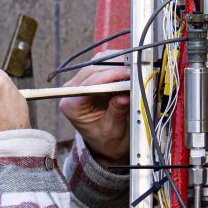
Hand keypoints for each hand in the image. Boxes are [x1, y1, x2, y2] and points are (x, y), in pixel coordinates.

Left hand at [59, 50, 129, 168]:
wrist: (105, 144)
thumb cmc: (107, 140)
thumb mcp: (113, 130)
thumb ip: (117, 112)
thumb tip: (124, 96)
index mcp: (72, 106)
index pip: (90, 84)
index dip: (110, 76)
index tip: (128, 73)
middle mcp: (71, 91)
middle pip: (92, 69)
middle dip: (115, 68)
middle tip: (136, 69)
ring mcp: (80, 82)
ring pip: (97, 62)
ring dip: (116, 63)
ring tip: (134, 68)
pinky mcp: (90, 78)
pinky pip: (102, 64)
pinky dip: (116, 64)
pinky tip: (128, 68)